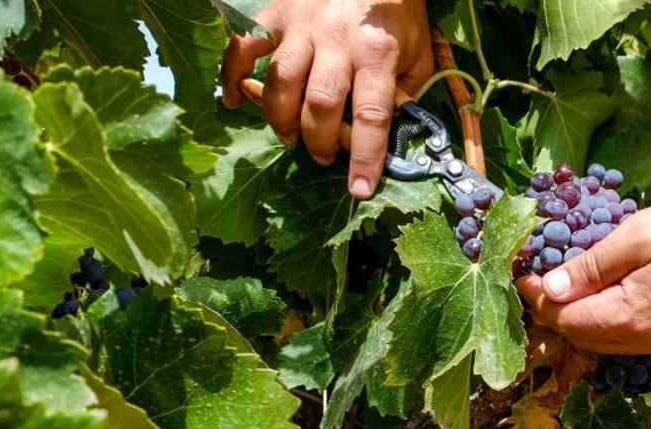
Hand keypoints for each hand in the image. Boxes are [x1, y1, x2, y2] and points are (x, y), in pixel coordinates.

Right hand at [220, 0, 433, 198]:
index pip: (371, 116)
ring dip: (280, 118)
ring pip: (280, 81)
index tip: (359, 189)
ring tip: (290, 136)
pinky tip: (233, 100)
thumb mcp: (419, 50)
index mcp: (377, 53)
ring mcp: (302, 25)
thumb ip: (406, 90)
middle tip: (322, 155)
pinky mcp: (276, 12)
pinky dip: (231, 75)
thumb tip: (389, 130)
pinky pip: (244, 45)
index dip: (365, 157)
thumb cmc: (397, 10)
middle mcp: (337, 40)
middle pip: (319, 104)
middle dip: (318, 141)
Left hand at [516, 197, 650, 354]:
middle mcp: (644, 340)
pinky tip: (600, 294)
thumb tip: (553, 288)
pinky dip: (603, 319)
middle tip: (537, 277)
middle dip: (553, 310)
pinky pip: (625, 337)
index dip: (538, 297)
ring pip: (602, 340)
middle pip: (580, 336)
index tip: (523, 271)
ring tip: (564, 284)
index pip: (566, 319)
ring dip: (578, 317)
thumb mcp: (639, 236)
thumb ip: (593, 265)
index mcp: (630, 316)